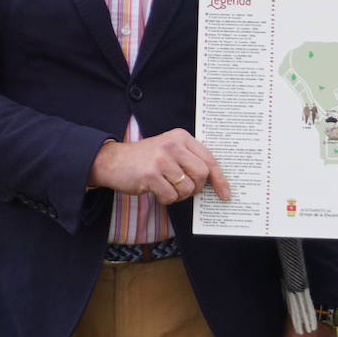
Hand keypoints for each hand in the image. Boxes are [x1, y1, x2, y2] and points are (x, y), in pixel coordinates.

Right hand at [87, 129, 230, 203]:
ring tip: (166, 188)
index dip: (219, 179)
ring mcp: (162, 159)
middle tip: (184, 189)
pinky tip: (156, 191)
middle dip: (196, 188)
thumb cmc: (145, 159)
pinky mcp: (151, 174)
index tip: (225, 194)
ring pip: (187, 188)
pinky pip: (170, 196)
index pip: (209, 159)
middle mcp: (173, 145)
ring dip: (178, 195)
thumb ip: (189, 160)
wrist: (112, 161)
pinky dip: (165, 199)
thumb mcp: (169, 150)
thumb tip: (213, 182)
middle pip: (202, 174)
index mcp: (181, 137)